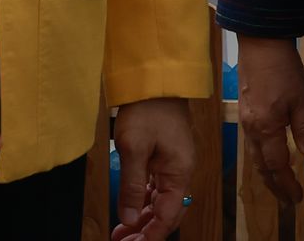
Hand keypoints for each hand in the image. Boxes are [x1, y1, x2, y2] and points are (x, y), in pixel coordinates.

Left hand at [110, 96, 196, 240]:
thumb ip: (131, 186)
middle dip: (147, 230)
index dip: (151, 235)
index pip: (168, 215)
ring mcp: (174, 163)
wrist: (155, 78)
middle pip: (167, 211)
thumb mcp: (133, 149)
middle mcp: (181, 171)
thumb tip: (129, 218)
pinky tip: (130, 207)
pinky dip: (144, 200)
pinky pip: (157, 186)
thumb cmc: (148, 109)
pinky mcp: (166, 155)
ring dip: (143, 217)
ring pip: (161, 200)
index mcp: (179, 172)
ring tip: (122, 230)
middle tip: (123, 240)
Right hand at [235, 39, 303, 207]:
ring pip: (255, 157)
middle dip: (275, 186)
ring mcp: (246, 121)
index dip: (287, 184)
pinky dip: (261, 159)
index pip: (277, 166)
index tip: (297, 198)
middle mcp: (252, 130)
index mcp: (267, 128)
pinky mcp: (245, 113)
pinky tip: (269, 158)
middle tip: (288, 200)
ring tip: (279, 186)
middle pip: (262, 167)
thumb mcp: (301, 99)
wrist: (260, 44)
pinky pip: (252, 145)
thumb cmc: (283, 69)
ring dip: (267, 174)